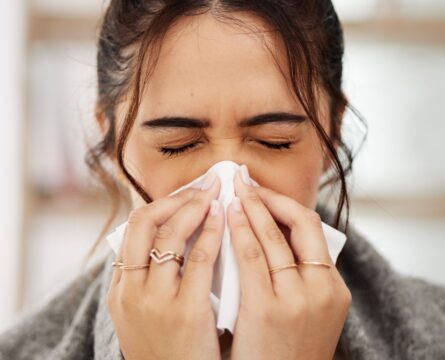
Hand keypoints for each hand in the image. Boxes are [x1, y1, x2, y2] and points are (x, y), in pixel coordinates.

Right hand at [107, 172, 223, 359]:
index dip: (160, 205)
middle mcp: (130, 291)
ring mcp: (154, 301)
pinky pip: (199, 259)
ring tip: (213, 193)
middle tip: (201, 185)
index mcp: (119, 289)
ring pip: (169, 235)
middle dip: (175, 197)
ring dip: (194, 206)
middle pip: (144, 223)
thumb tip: (174, 237)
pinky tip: (223, 217)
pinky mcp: (185, 312)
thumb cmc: (169, 349)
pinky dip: (211, 231)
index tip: (183, 193)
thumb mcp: (146, 314)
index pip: (132, 230)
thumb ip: (152, 279)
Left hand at [226, 166, 351, 359]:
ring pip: (273, 236)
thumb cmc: (286, 351)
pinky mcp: (267, 309)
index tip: (263, 192)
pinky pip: (250, 257)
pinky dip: (239, 231)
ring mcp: (297, 299)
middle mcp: (322, 289)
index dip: (286, 204)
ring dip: (251, 207)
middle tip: (246, 182)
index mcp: (334, 288)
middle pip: (299, 224)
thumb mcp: (307, 312)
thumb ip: (299, 276)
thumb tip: (274, 234)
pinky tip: (226, 216)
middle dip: (269, 198)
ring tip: (234, 191)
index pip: (313, 229)